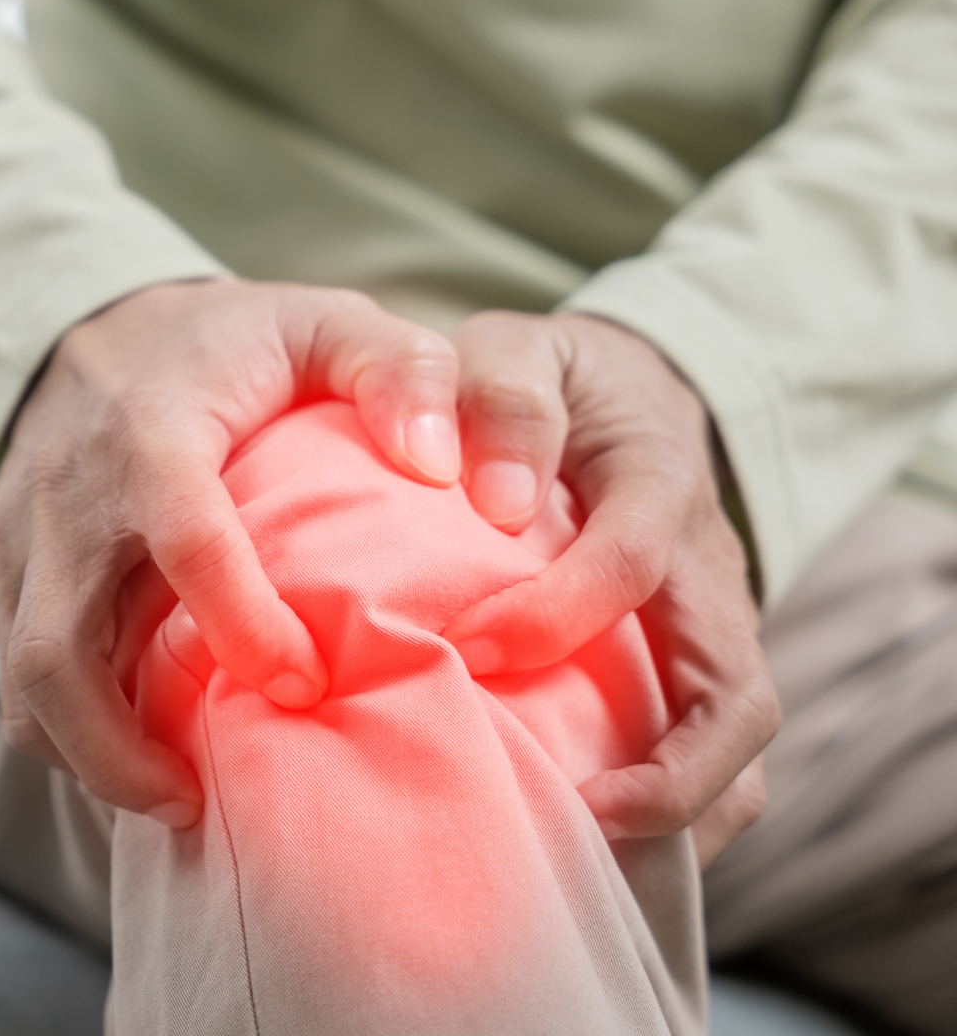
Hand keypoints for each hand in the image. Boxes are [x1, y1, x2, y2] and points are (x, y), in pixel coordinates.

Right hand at [0, 279, 460, 827]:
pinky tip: (131, 748)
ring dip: (86, 756)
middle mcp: (65, 494)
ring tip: (168, 797)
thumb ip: (401, 370)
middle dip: (119, 749)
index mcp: (151, 432)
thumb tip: (443, 465)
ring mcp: (16, 537)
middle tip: (197, 804)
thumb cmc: (223, 343)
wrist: (85, 326)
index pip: (187, 544)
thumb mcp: (322, 322)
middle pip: (57, 651)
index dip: (244, 629)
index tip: (308, 686)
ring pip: (21, 680)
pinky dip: (65, 726)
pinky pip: (13, 671)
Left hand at [443, 311, 779, 855]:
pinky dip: (669, 813)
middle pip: (738, 695)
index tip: (462, 646)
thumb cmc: (545, 379)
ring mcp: (712, 626)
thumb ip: (504, 397)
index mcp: (660, 483)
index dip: (551, 613)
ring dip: (677, 811)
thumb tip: (500, 501)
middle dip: (666, 771)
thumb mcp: (516, 349)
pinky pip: (710, 757)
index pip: (630, 563)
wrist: (613, 389)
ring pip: (738, 744)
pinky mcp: (691, 665)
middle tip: (564, 807)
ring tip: (580, 852)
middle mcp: (707, 570)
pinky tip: (584, 843)